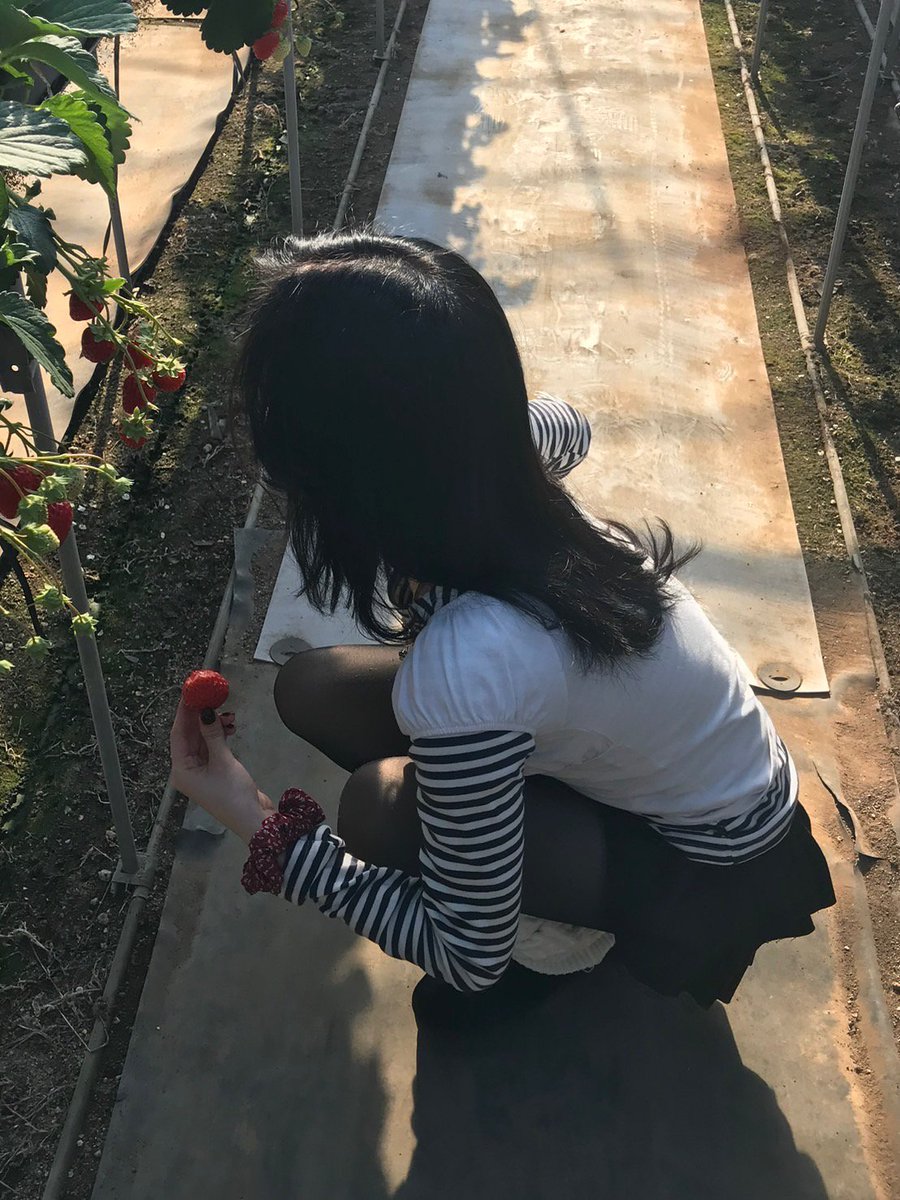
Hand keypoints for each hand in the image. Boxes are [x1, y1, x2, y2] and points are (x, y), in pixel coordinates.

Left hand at [169, 701, 272, 842]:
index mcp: (181, 770)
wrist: (254, 820)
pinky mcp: (216, 771)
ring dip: (214, 726)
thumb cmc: (233, 793)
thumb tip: (205, 711)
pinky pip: (212, 747)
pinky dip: (220, 736)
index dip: (184, 713)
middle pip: (189, 736)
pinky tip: (231, 727)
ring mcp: (202, 771)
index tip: (191, 693)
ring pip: (202, 740)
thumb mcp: (223, 761)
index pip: (178, 734)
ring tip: (228, 715)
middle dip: (201, 717)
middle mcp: (187, 770)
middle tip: (211, 697)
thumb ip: (213, 734)